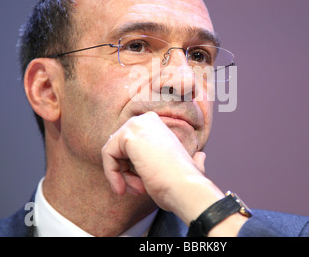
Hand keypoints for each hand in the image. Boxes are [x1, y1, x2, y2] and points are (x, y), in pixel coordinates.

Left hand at [101, 111, 223, 222]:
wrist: (185, 188)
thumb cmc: (183, 183)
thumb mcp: (181, 167)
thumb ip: (186, 159)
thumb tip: (200, 157)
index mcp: (158, 125)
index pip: (128, 145)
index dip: (131, 168)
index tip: (141, 187)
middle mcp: (148, 119)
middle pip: (118, 147)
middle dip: (125, 172)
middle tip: (137, 190)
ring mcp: (138, 124)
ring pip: (112, 152)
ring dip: (121, 176)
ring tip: (137, 189)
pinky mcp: (128, 135)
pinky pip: (107, 155)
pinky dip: (111, 174)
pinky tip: (124, 187)